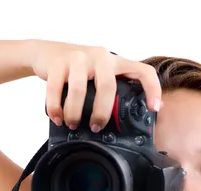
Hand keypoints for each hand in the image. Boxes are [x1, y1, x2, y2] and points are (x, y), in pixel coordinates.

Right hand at [27, 39, 162, 129]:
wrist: (47, 53)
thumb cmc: (82, 72)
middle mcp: (101, 57)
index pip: (143, 71)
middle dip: (102, 112)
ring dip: (75, 112)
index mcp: (117, 63)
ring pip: (79, 88)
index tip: (154, 109)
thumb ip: (120, 91)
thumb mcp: (103, 77)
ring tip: (72, 124)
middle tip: (96, 127)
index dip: (152, 89)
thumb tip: (144, 116)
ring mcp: (79, 57)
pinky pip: (56, 88)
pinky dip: (56, 106)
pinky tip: (57, 117)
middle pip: (107, 86)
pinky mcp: (58, 62)